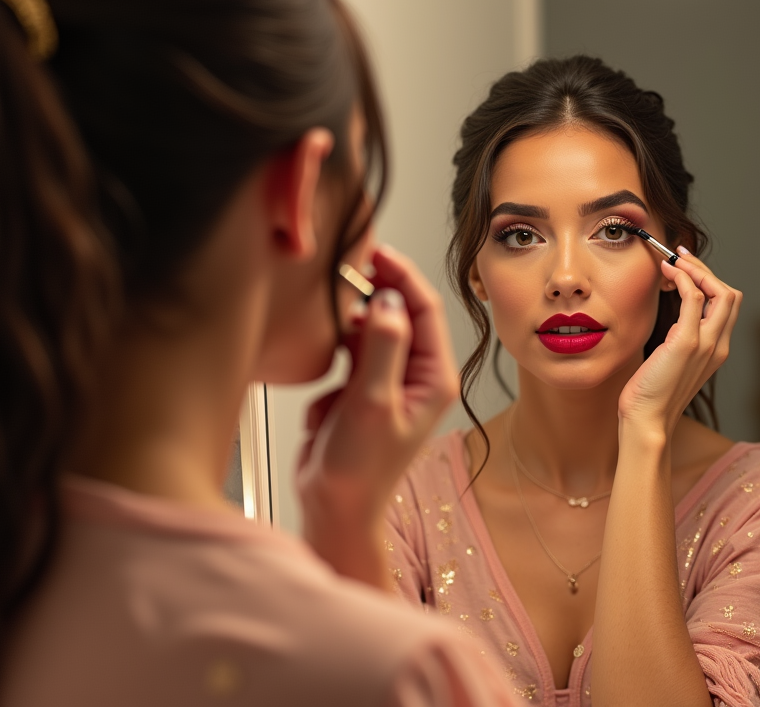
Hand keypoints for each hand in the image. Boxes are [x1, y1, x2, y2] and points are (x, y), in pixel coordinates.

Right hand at [296, 246, 458, 568]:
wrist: (335, 506)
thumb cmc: (360, 470)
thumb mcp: (372, 403)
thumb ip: (382, 348)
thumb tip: (389, 301)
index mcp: (433, 376)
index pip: (424, 309)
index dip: (401, 275)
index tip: (374, 252)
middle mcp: (416, 374)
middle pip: (401, 312)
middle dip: (375, 290)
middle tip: (346, 271)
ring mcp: (389, 379)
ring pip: (374, 328)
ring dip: (353, 320)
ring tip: (332, 316)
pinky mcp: (362, 386)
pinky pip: (352, 349)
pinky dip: (338, 348)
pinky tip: (327, 366)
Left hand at [617, 249, 741, 439]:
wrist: (647, 420)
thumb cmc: (651, 394)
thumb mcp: (671, 361)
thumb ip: (680, 340)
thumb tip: (673, 319)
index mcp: (717, 350)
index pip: (727, 305)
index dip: (709, 282)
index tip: (685, 268)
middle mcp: (719, 345)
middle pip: (730, 294)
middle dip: (705, 270)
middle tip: (680, 257)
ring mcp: (707, 344)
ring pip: (720, 291)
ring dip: (696, 270)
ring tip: (672, 261)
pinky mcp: (687, 342)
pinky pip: (694, 298)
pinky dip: (683, 279)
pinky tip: (668, 274)